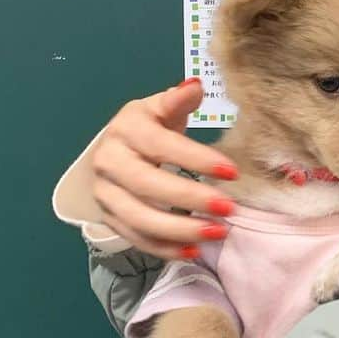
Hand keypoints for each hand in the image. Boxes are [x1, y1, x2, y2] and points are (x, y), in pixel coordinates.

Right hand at [90, 79, 237, 258]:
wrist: (113, 151)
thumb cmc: (148, 127)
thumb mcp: (161, 109)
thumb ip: (178, 101)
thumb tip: (195, 86)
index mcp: (126, 129)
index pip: (161, 145)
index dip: (196, 159)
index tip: (232, 172)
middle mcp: (109, 161)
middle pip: (147, 185)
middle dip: (190, 198)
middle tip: (228, 208)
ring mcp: (105, 193)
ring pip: (139, 217)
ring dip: (180, 230)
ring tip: (217, 233)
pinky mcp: (109, 218)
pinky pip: (136, 238)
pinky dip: (165, 248)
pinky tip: (195, 251)